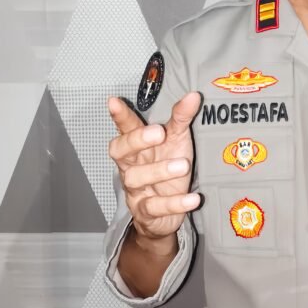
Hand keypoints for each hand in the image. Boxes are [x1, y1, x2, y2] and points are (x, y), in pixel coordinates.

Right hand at [107, 92, 201, 244]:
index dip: (120, 116)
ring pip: (136, 179)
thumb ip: (181, 118)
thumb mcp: (177, 139)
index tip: (114, 101)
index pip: (125, 128)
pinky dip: (174, 203)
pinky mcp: (146, 212)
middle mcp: (131, 166)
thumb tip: (193, 96)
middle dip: (136, 141)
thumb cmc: (169, 165)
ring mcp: (136, 190)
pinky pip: (155, 208)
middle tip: (158, 133)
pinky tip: (192, 198)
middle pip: (120, 151)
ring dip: (160, 171)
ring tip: (183, 165)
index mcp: (138, 146)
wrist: (166, 212)